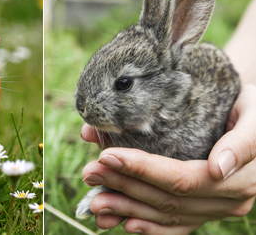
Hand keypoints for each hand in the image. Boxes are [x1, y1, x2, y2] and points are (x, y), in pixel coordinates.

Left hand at [80, 84, 255, 234]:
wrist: (254, 117)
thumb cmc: (251, 106)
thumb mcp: (254, 112)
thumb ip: (243, 141)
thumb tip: (217, 168)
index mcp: (238, 176)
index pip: (181, 179)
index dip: (143, 170)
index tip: (107, 155)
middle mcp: (227, 199)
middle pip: (167, 199)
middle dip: (124, 187)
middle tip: (89, 174)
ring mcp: (215, 209)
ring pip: (166, 216)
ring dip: (126, 209)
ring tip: (93, 201)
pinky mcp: (205, 212)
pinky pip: (176, 227)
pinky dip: (147, 227)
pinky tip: (121, 222)